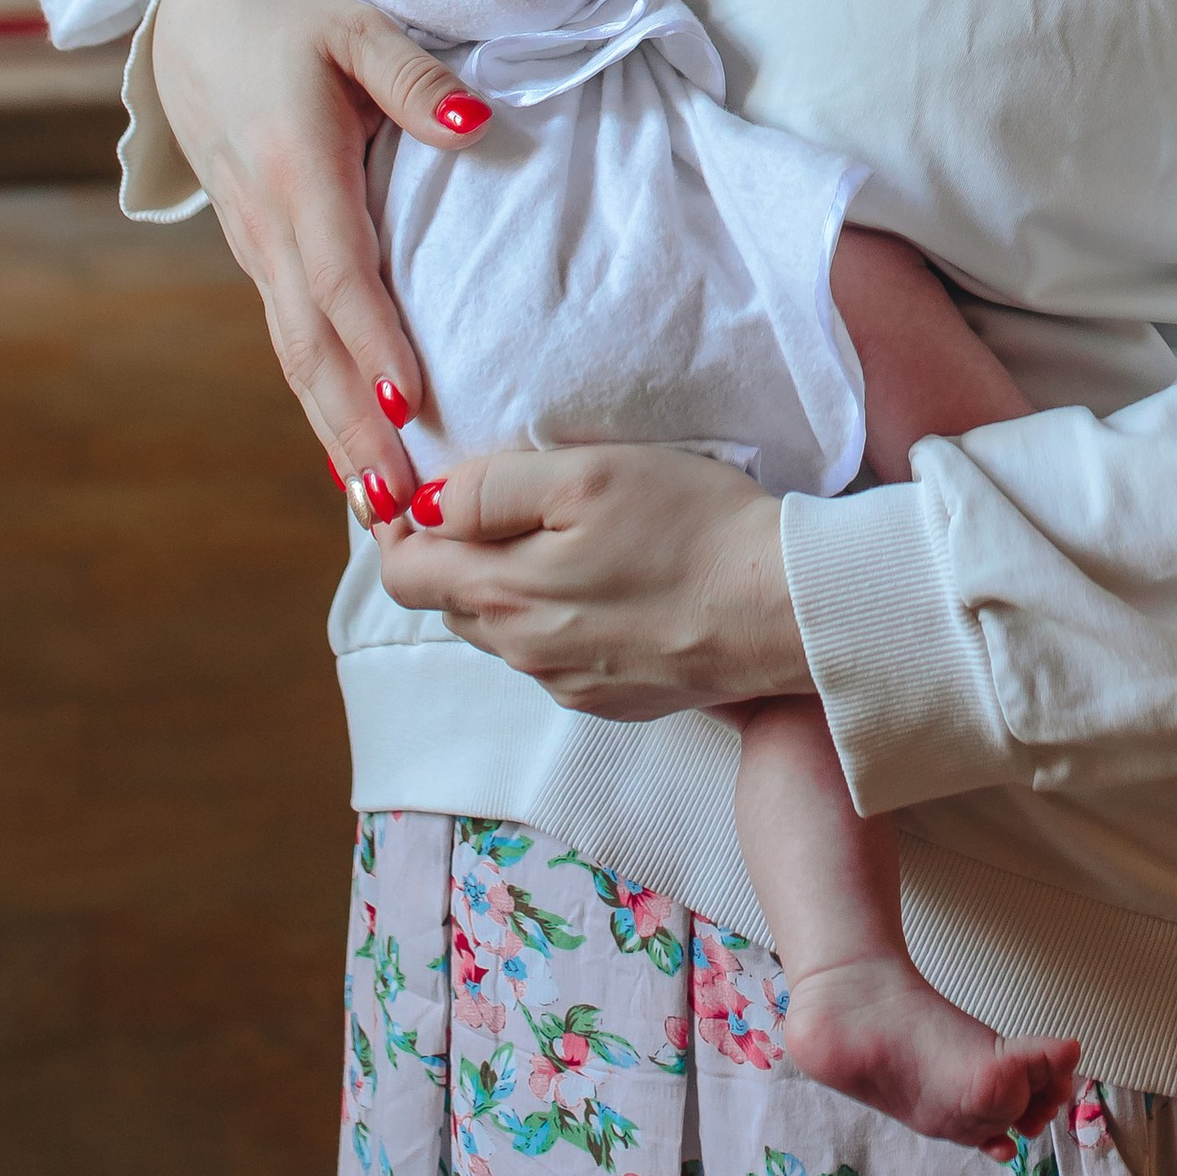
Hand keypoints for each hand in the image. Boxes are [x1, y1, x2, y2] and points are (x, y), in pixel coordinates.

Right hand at [150, 0, 488, 513]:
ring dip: (333, 432)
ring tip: (377, 506)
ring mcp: (255, 248)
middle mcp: (266, 225)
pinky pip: (289, 341)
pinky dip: (317, 402)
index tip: (409, 401)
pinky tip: (347, 451)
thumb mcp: (354, 24)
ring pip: (294, 356)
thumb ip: (414, 77)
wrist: (191, 22)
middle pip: (310, 343)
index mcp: (294, 169)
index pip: (339, 272)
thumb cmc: (289, 19)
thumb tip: (477, 126)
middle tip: (397, 504)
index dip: (372, 338)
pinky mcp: (257, 257)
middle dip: (352, 426)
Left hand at [373, 445, 810, 717]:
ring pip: (500, 630)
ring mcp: (566, 685)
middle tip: (487, 497)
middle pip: (447, 601)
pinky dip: (555, 616)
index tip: (409, 485)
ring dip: (505, 584)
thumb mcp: (586, 474)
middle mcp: (523, 653)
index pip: (401, 572)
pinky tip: (604, 581)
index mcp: (504, 595)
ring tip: (554, 535)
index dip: (394, 524)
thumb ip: (491, 489)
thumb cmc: (691, 525)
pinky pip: (552, 655)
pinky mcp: (609, 701)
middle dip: (450, 551)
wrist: (782, 609)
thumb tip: (423, 505)